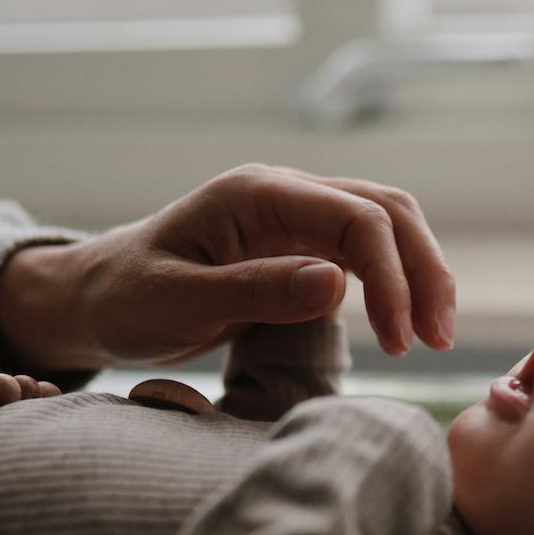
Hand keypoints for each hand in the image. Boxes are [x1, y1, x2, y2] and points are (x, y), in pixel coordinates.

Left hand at [0, 164, 456, 372]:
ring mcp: (296, 217)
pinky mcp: (300, 247)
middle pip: (388, 212)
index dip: (392, 278)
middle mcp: (285, 193)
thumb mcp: (177, 303)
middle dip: (424, 272)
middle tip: (437, 340)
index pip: (357, 218)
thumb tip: (337, 284)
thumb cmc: (124, 300)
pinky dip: (397, 284)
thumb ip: (255, 291)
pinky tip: (404, 325)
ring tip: (433, 337)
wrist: (96, 301)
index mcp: (257, 194)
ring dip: (420, 276)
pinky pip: (368, 253)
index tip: (400, 341)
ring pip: (387, 227)